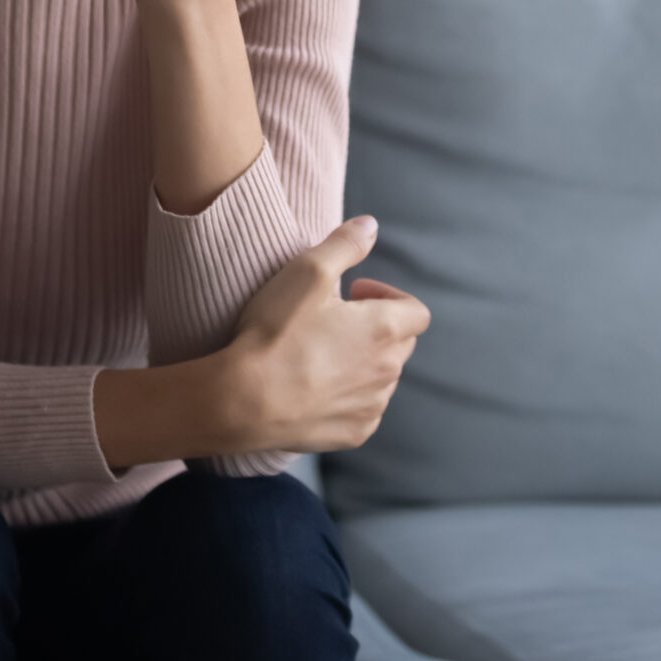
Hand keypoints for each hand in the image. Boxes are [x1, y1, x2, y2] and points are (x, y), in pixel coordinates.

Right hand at [221, 216, 429, 454]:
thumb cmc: (276, 332)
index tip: (354, 293)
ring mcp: (372, 407)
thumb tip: (371, 226)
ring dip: (363, 362)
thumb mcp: (307, 271)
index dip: (389, 296)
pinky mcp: (354, 434)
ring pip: (382, 378)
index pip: (416, 311)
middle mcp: (388, 372)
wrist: (245, 400)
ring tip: (321, 353)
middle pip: (401, 343)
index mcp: (385, 330)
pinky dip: (349, 396)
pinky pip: (364, 409)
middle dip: (378, 327)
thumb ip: (345, 244)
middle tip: (336, 319)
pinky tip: (315, 386)